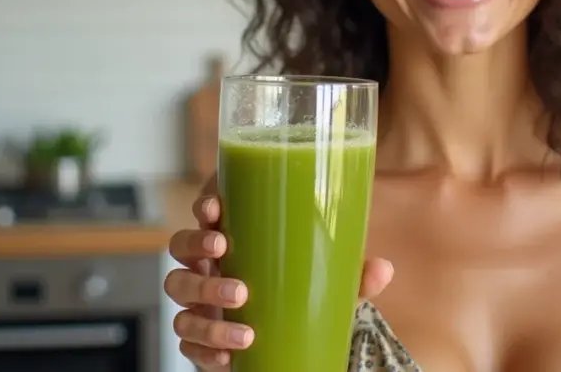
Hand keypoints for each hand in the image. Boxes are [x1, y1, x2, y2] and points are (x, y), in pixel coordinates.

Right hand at [164, 178, 393, 369]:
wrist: (286, 344)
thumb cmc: (300, 294)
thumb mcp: (328, 282)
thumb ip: (352, 275)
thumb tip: (383, 269)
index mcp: (235, 237)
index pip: (206, 210)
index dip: (203, 205)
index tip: (216, 207)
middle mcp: (209, 264)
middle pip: (180, 247)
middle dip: (198, 251)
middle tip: (227, 259)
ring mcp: (198, 299)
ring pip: (177, 291)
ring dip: (205, 304)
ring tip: (243, 322)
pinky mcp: (197, 336)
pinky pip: (185, 340)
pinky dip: (205, 348)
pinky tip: (229, 355)